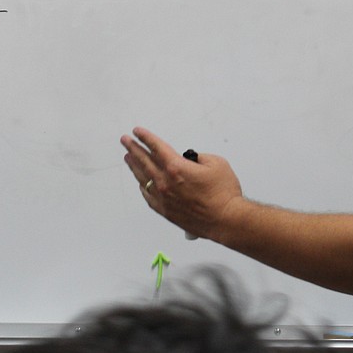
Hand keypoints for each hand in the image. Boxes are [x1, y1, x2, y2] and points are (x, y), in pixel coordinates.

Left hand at [120, 127, 243, 241]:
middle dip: (133, 148)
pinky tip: (140, 182)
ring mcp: (163, 198)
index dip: (146, 137)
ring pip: (143, 178)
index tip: (137, 132)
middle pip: (144, 161)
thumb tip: (191, 160)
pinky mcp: (165, 210)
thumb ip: (200, 157)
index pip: (156, 148)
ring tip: (128, 158)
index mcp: (177, 168)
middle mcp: (166, 182)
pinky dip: (142, 186)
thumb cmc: (223, 195)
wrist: (226, 220)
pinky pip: (147, 195)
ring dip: (134, 166)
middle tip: (126, 141)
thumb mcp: (217, 163)